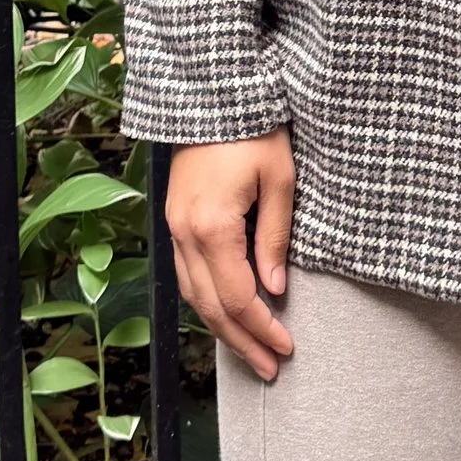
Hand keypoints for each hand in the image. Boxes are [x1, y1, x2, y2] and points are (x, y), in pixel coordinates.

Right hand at [165, 130, 294, 380]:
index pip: (237, 297)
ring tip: (252, 352)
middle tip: (271, 368)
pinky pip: (186, 275)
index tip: (287, 348)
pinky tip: (226, 314)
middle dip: (242, 342)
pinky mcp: (174, 220)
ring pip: (193, 295)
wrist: (212, 92)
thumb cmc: (255, 129)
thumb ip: (274, 237)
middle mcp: (184, 233)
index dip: (262, 329)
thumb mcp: (280, 179)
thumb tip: (274, 289)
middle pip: (210, 306)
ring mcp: (173, 227)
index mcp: (211, 226)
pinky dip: (207, 302)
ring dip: (222, 328)